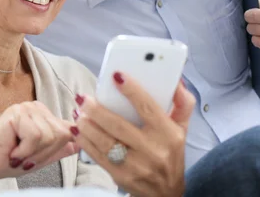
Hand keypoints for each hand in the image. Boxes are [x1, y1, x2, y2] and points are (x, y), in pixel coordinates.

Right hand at [0, 101, 79, 193]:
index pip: (68, 130)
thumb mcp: (41, 157)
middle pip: (62, 134)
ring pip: (49, 136)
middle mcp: (38, 108)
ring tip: (17, 152)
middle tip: (24, 155)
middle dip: (44, 153)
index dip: (57, 148)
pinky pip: (36, 136)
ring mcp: (28, 108)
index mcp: (44, 116)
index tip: (36, 156)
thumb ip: (60, 148)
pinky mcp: (18, 112)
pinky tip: (12, 149)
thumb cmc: (8, 160)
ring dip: (33, 152)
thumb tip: (80, 142)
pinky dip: (24, 150)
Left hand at [73, 73, 194, 196]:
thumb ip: (181, 103)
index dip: (131, 90)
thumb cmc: (170, 154)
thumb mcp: (181, 129)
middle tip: (82, 98)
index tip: (116, 76)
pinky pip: (98, 156)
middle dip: (96, 109)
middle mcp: (153, 150)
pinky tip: (78, 130)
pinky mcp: (121, 176)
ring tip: (78, 112)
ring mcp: (136, 165)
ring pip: (104, 141)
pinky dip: (84, 141)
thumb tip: (176, 81)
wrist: (166, 193)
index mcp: (168, 134)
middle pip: (118, 125)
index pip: (148, 108)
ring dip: (86, 125)